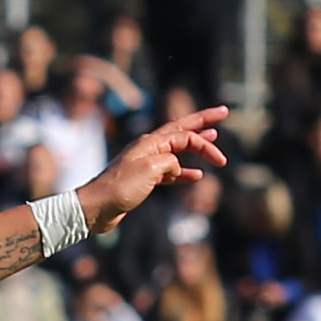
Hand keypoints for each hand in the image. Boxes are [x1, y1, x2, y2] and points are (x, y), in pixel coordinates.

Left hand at [78, 109, 231, 231]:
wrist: (97, 207)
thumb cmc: (120, 187)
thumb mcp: (150, 170)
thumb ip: (169, 162)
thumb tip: (177, 167)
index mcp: (150, 142)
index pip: (184, 135)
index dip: (205, 144)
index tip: (220, 160)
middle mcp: (149, 148)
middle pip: (181, 130)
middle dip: (203, 120)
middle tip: (223, 112)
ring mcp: (146, 163)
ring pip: (177, 149)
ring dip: (196, 145)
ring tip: (213, 137)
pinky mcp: (144, 180)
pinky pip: (170, 171)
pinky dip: (185, 171)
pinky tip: (197, 175)